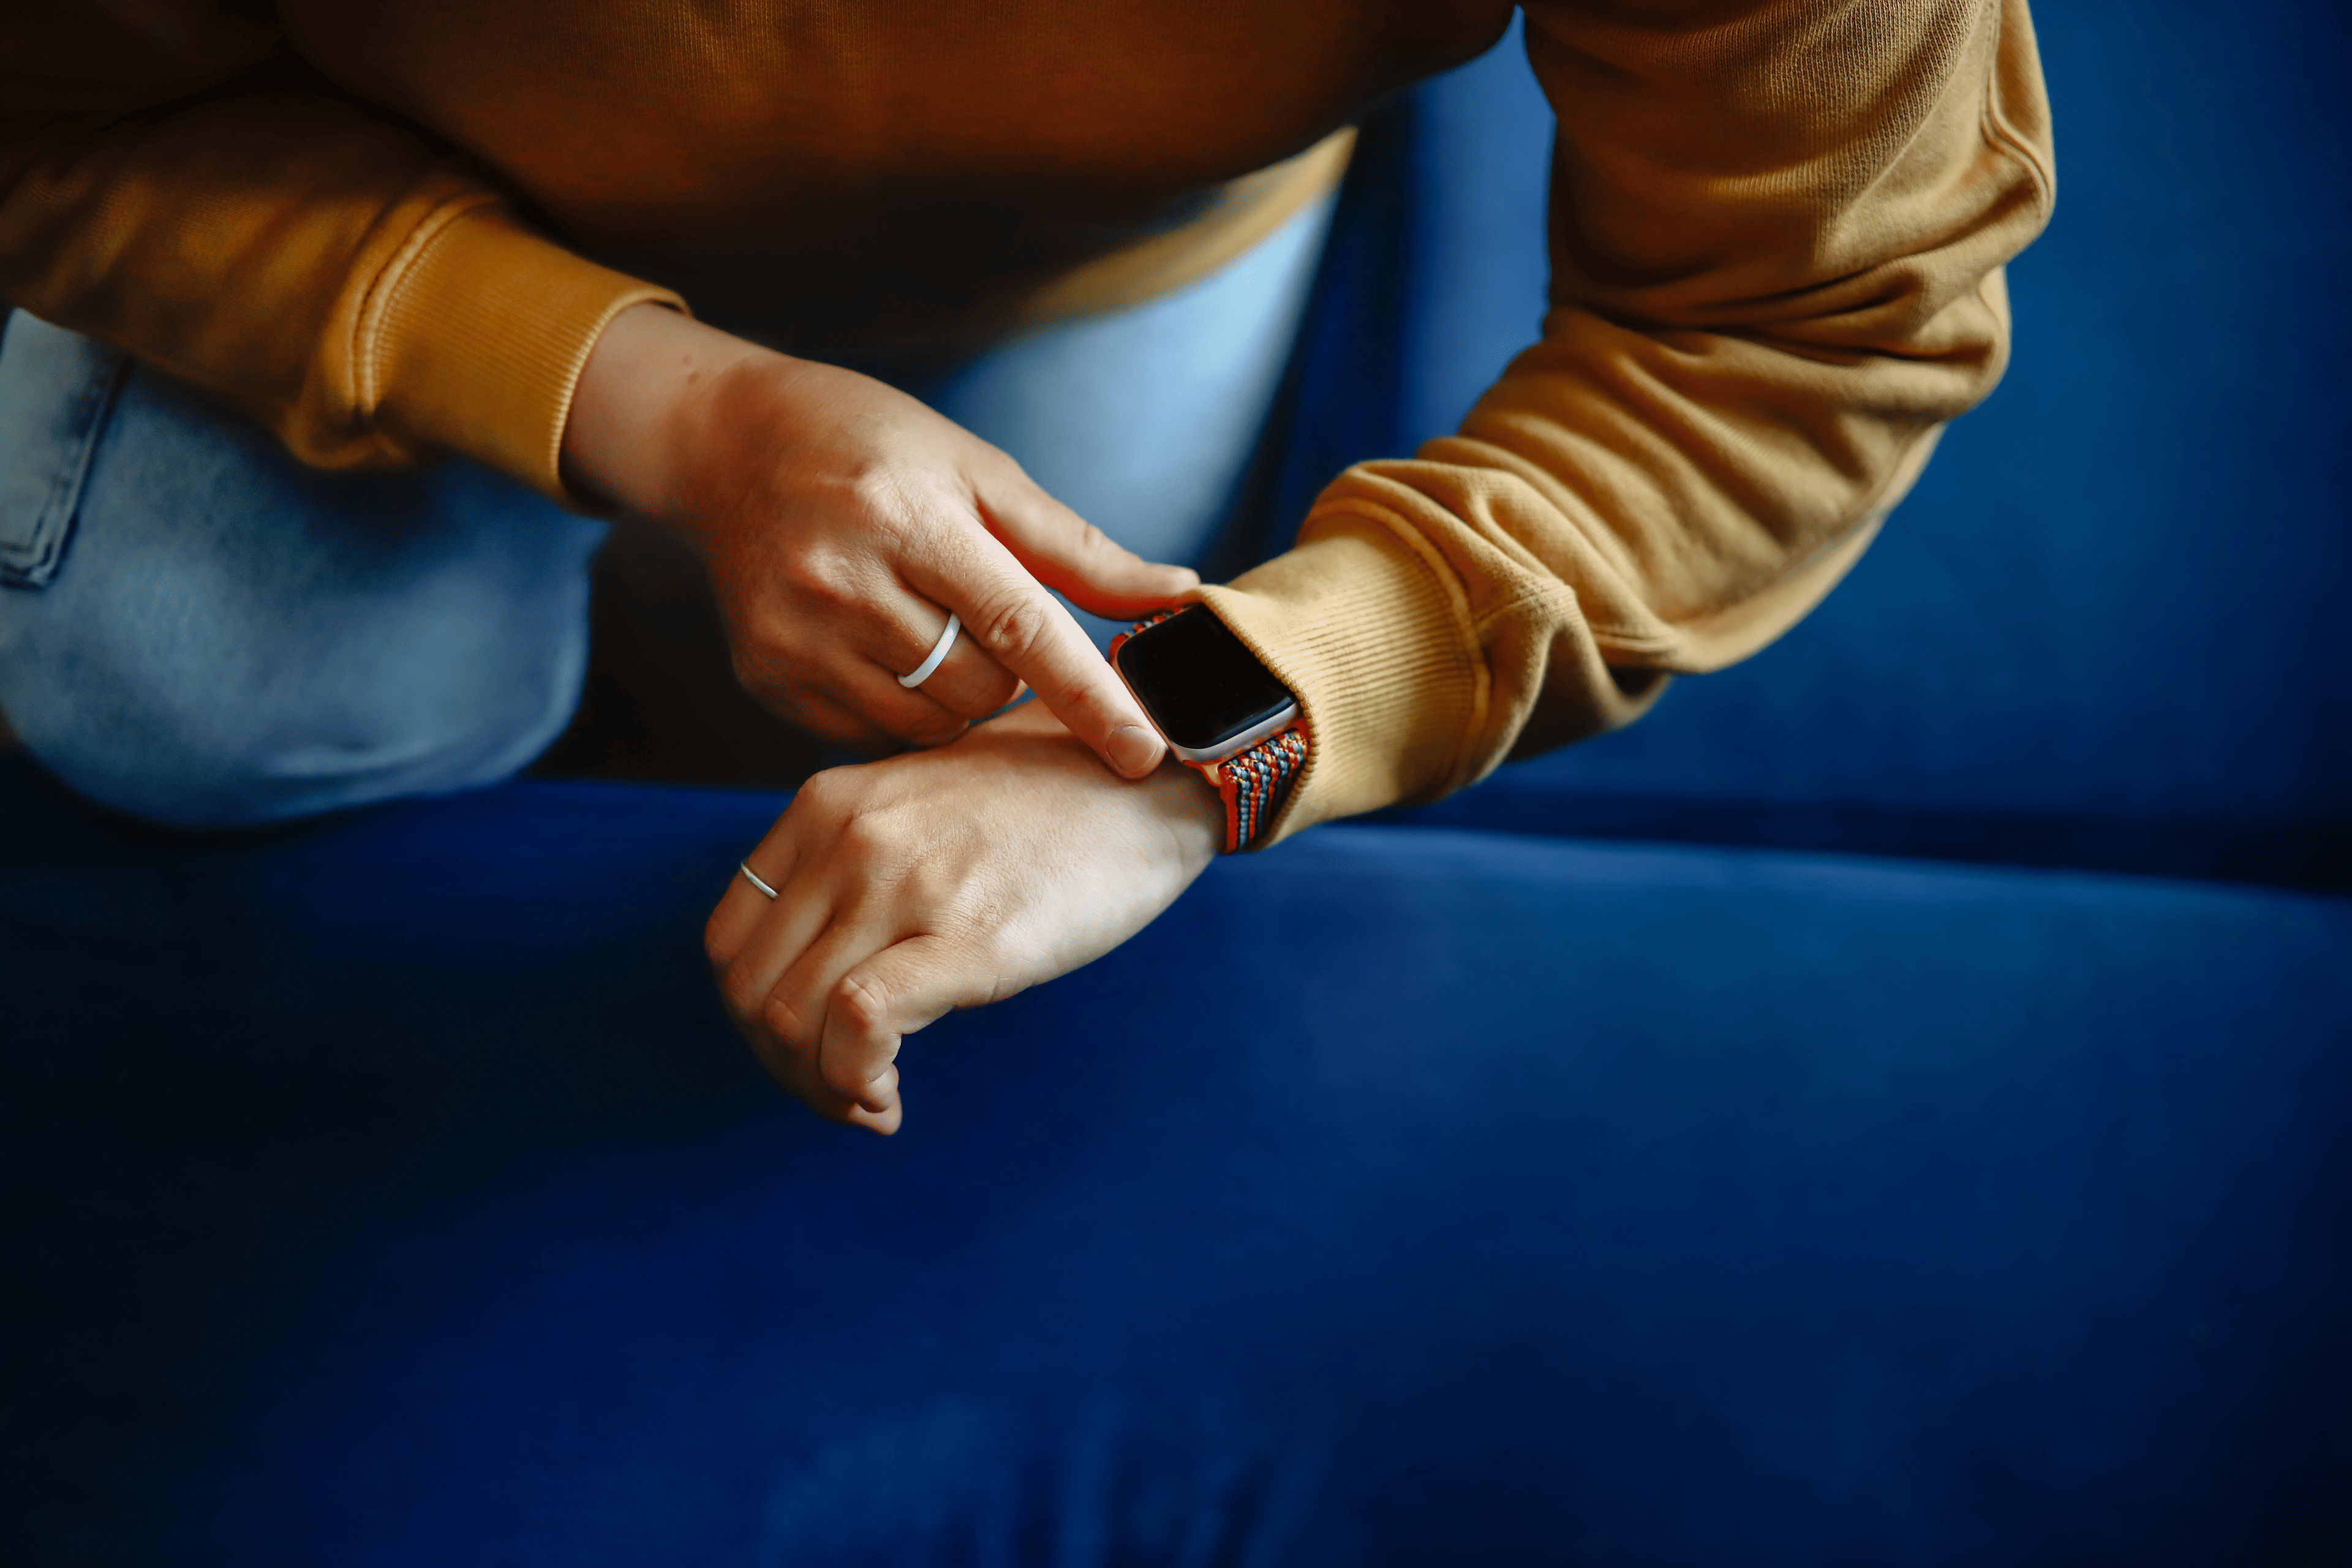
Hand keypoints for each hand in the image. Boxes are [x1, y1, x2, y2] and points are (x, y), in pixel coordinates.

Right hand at [561, 303, 1196, 776]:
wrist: (727, 444)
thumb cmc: (873, 448)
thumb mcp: (977, 470)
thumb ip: (1075, 548)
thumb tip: (1179, 592)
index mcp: (912, 518)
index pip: (1022, 626)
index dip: (1091, 696)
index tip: (1147, 752)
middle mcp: (845, 582)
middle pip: (982, 686)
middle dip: (1008, 669)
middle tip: (977, 610)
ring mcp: (798, 638)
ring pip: (931, 722)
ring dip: (958, 693)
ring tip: (929, 623)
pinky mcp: (768, 679)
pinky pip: (875, 734)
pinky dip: (901, 706)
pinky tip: (879, 642)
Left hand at [703, 700, 1224, 1131]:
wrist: (1155, 773)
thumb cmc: (1052, 799)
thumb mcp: (921, 803)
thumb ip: (859, 865)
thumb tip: (825, 973)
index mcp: (827, 806)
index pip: (730, 941)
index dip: (754, 1017)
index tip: (809, 1049)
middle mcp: (850, 840)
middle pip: (752, 993)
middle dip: (784, 1069)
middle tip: (842, 1094)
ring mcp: (905, 885)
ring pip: (793, 1020)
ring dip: (820, 1089)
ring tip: (872, 1102)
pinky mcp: (968, 937)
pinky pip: (860, 1026)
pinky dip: (856, 1083)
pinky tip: (891, 1100)